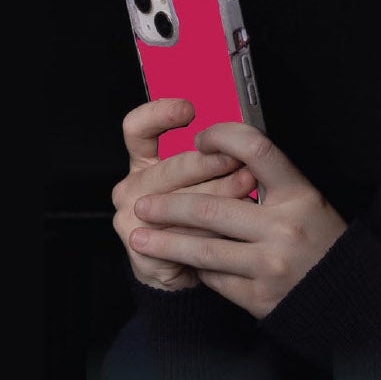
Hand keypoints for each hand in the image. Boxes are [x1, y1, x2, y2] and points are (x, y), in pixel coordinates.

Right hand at [114, 99, 259, 290]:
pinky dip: (213, 233)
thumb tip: (247, 145)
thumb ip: (217, 158)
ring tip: (249, 194)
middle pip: (173, 166)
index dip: (159, 115)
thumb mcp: (207, 181)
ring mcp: (132, 216)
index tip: (189, 109)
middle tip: (245, 164)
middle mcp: (134, 185)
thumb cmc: (200, 219)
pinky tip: (233, 230)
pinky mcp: (142, 246)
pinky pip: (184, 235)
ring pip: (182, 202)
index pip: (138, 129)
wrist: (185, 270)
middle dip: (213, 165)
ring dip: (221, 199)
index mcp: (145, 162)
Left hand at [127, 122, 347, 318]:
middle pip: (211, 208)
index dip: (223, 138)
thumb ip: (270, 183)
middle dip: (168, 206)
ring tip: (140, 237)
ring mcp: (271, 263)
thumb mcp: (307, 201)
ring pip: (203, 249)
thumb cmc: (320, 239)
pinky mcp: (258, 296)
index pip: (257, 151)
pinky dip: (197, 269)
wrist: (346, 293)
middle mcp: (285, 226)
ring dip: (164, 242)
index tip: (200, 139)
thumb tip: (219, 157)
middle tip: (143, 204)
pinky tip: (185, 263)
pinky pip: (214, 278)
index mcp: (301, 194)